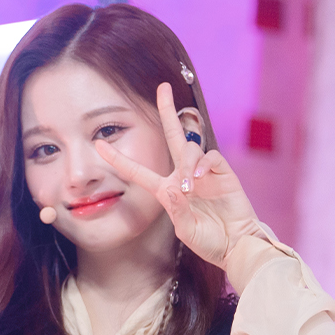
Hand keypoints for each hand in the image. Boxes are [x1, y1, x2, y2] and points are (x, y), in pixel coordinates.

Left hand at [95, 82, 260, 266]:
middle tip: (163, 88)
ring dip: (188, 165)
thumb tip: (176, 188)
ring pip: (190, 150)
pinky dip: (203, 165)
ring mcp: (204, 173)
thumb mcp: (186, 231)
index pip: (138, 171)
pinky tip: (199, 179)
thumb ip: (178, 211)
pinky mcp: (224, 173)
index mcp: (167, 191)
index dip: (118, 159)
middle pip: (173, 136)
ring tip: (191, 188)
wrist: (236, 246)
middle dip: (168, 111)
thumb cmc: (209, 241)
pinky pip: (210, 157)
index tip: (98, 145)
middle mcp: (184, 176)